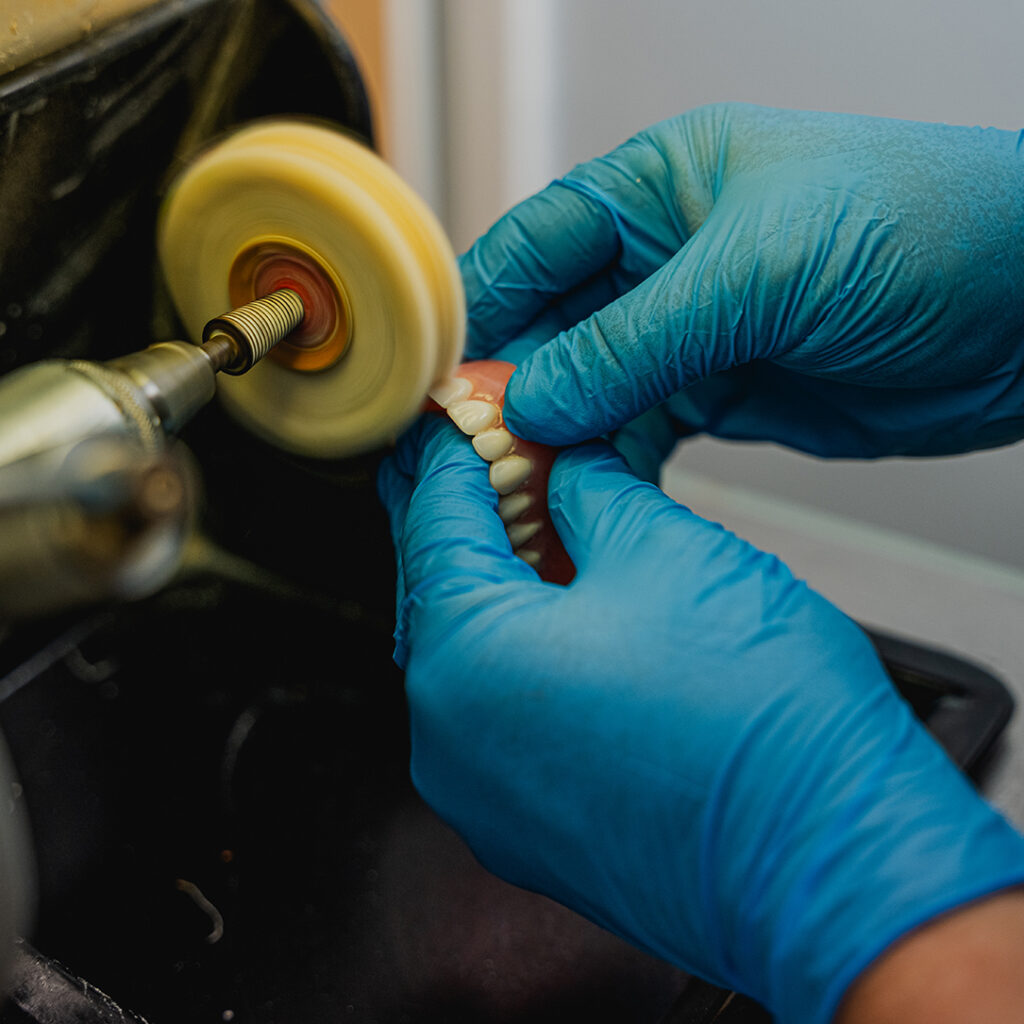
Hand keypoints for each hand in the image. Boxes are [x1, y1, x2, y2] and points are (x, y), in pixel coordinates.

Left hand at [378, 418, 1023, 1022]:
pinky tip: (564, 621)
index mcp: (463, 654)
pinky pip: (496, 718)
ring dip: (497, 591)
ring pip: (466, 658)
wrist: (833, 865)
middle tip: (495, 467)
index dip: (449, 458)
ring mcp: (482, 795)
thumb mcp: (665, 549)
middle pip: (438, 593)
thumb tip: (563, 471)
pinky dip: (516, 659)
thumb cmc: (760, 724)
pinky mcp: (526, 828)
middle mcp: (448, 737)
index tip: (461, 424)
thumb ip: (588, 494)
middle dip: (469, 521)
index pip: (433, 522)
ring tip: (537, 535)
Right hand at [461, 103, 1023, 459]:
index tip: (440, 373)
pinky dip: (608, 468)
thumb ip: (635, 340)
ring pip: (590, 391)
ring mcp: (692, 332)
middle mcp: (665, 259)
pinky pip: (640, 435)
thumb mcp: (758, 270)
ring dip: (555, 440)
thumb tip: (537, 395)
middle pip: (552, 328)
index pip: (534, 243)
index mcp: (659, 188)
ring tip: (520, 487)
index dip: (480, 307)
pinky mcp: (724, 394)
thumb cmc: (925, 224)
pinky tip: (583, 494)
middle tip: (476, 452)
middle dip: (511, 389)